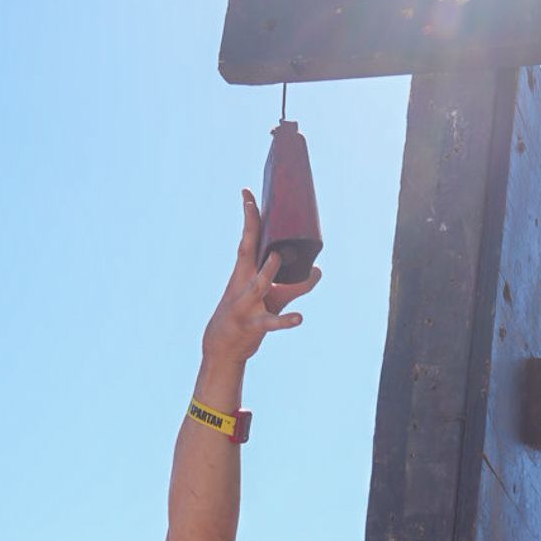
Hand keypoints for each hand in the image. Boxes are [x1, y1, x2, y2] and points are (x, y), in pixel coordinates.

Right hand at [199, 190, 320, 385]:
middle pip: (247, 253)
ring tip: (277, 256)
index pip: (247, 239)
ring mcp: (246, 305)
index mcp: (244, 272)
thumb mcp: (272, 298)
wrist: (223, 347)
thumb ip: (296, 284)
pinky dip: (286, 321)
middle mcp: (243, 284)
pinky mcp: (254, 325)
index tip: (248, 193)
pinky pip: (272, 322)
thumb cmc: (248, 315)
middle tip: (254, 207)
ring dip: (267, 271)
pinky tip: (299, 318)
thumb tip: (318, 270)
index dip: (249, 217)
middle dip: (251, 231)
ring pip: (258, 285)